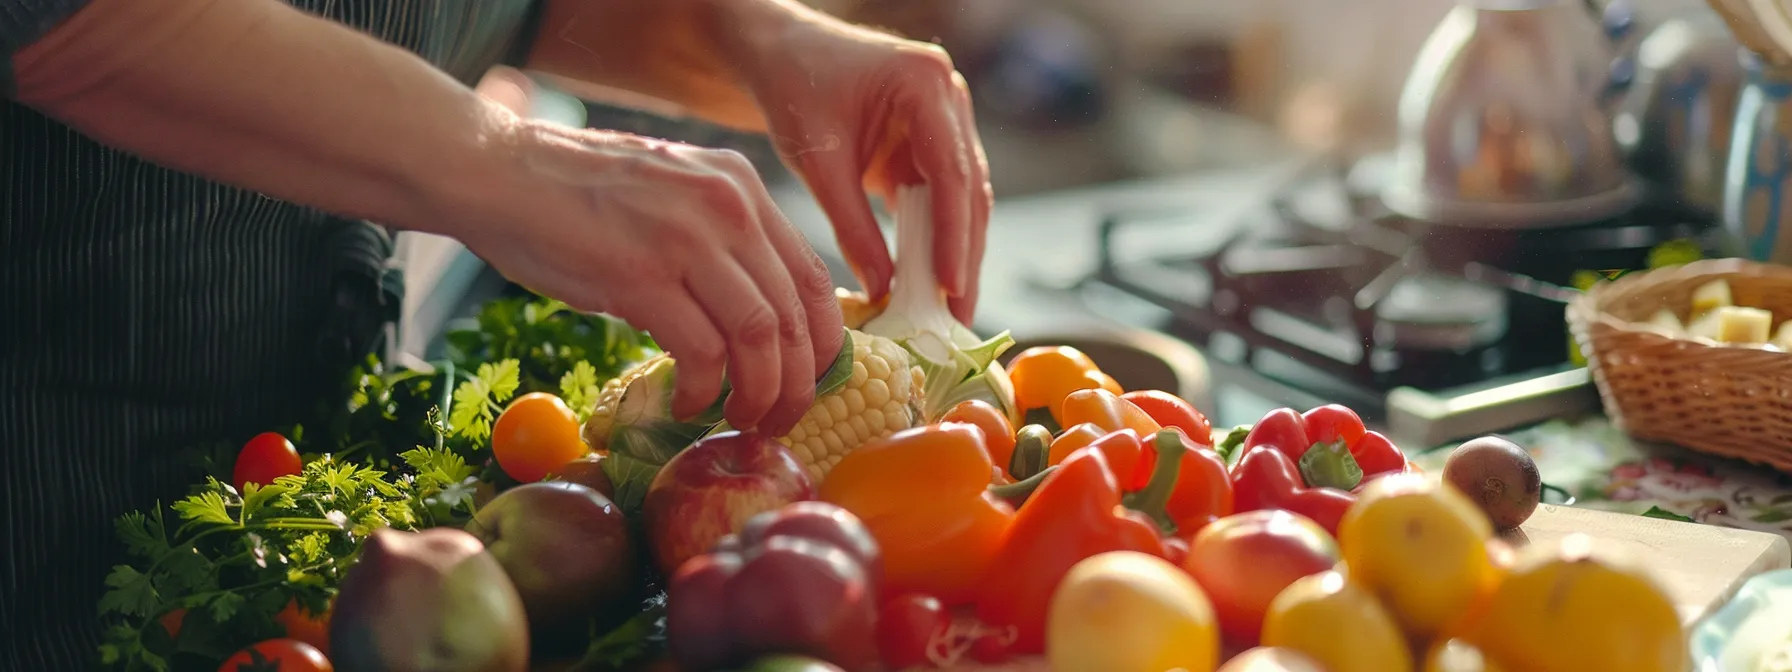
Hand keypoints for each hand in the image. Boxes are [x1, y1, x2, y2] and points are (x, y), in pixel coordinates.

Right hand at [442, 112, 842, 435]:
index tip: (808, 382)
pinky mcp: (640, 275)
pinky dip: (703, 391)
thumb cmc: (576, 195)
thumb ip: (720, 238)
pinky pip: (702, 352)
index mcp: (742, 187)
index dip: (822, 344)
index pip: (814, 277)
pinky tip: (685, 405)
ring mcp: (687, 239)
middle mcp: (728, 207)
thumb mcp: (673, 195)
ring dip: (759, 394)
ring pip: (761, 337)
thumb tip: (760, 316)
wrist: (495, 170)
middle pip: (796, 315)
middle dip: (798, 384)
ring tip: (739, 419)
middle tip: (779, 421)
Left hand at [730, 2, 993, 322]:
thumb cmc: (794, 91)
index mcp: (924, 83)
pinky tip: (935, 282)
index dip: (953, 232)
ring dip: (958, 251)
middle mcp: (949, 97)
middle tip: (960, 315)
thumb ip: (851, 226)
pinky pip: (944, 198)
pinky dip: (938, 238)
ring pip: (964, 197)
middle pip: (969, 188)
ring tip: (954, 310)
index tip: (948, 285)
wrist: (782, 56)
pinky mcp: (933, 143)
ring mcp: (947, 119)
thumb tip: (882, 289)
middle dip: (964, 254)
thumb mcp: (818, 162)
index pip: (950, 170)